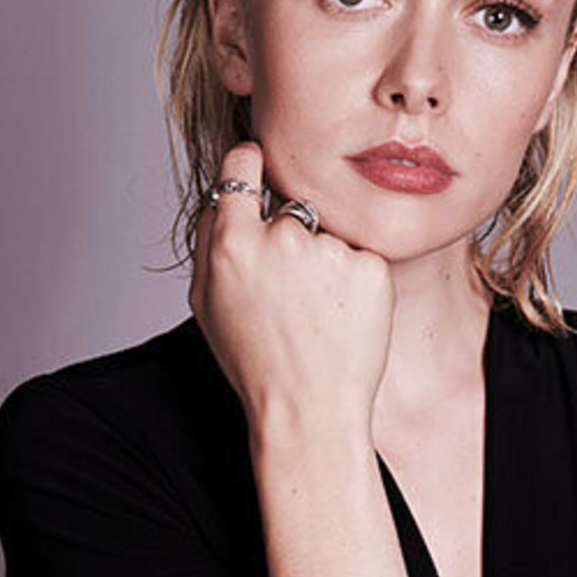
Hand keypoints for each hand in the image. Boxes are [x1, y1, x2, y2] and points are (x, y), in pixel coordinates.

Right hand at [190, 142, 394, 433]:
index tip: (256, 167)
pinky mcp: (371, 267)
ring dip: (324, 263)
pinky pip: (359, 257)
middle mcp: (282, 238)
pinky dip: (353, 282)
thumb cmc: (254, 361)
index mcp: (233, 244)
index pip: (242, 167)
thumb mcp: (205, 304)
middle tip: (289, 295)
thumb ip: (208, 239)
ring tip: (316, 314)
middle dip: (289, 238)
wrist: (309, 409)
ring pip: (327, 236)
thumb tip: (223, 190)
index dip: (249, 166)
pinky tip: (341, 317)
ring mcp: (331, 251)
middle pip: (289, 209)